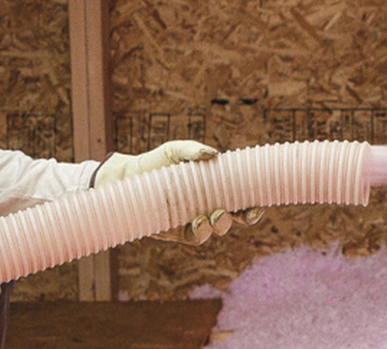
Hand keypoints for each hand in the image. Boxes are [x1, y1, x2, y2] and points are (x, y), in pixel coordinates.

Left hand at [93, 140, 263, 244]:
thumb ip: (193, 150)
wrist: (129, 178)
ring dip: (220, 225)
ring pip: (214, 230)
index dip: (251, 206)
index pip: (239, 201)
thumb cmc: (156, 162)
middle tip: (241, 213)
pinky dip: (199, 233)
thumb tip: (214, 154)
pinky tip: (198, 223)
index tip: (258, 206)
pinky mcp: (176, 231)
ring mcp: (192, 220)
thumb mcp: (174, 151)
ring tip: (214, 215)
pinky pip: (193, 237)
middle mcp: (206, 207)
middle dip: (242, 219)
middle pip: (232, 218)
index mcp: (213, 190)